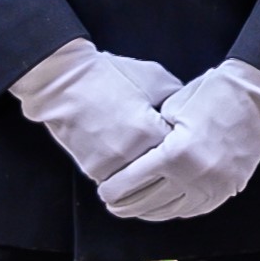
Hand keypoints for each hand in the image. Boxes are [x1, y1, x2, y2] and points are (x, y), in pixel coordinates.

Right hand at [10, 41, 185, 187]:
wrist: (65, 82)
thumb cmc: (110, 76)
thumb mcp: (155, 78)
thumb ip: (178, 98)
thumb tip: (194, 114)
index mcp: (150, 132)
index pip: (181, 153)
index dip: (186, 147)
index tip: (188, 143)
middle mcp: (131, 154)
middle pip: (162, 175)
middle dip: (169, 168)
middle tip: (175, 162)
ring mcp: (110, 166)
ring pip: (140, 185)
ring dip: (148, 178)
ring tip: (154, 166)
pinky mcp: (93, 170)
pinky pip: (119, 182)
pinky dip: (126, 177)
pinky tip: (130, 164)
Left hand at [101, 61, 259, 222]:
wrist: (258, 94)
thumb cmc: (214, 91)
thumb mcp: (174, 109)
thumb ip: (155, 135)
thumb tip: (140, 154)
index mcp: (175, 154)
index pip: (133, 182)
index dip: (114, 190)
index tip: (104, 192)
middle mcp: (194, 176)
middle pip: (150, 202)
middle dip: (127, 206)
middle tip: (114, 205)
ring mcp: (215, 185)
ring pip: (173, 210)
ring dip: (151, 212)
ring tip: (136, 210)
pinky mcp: (229, 187)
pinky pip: (197, 208)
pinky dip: (177, 210)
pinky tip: (166, 207)